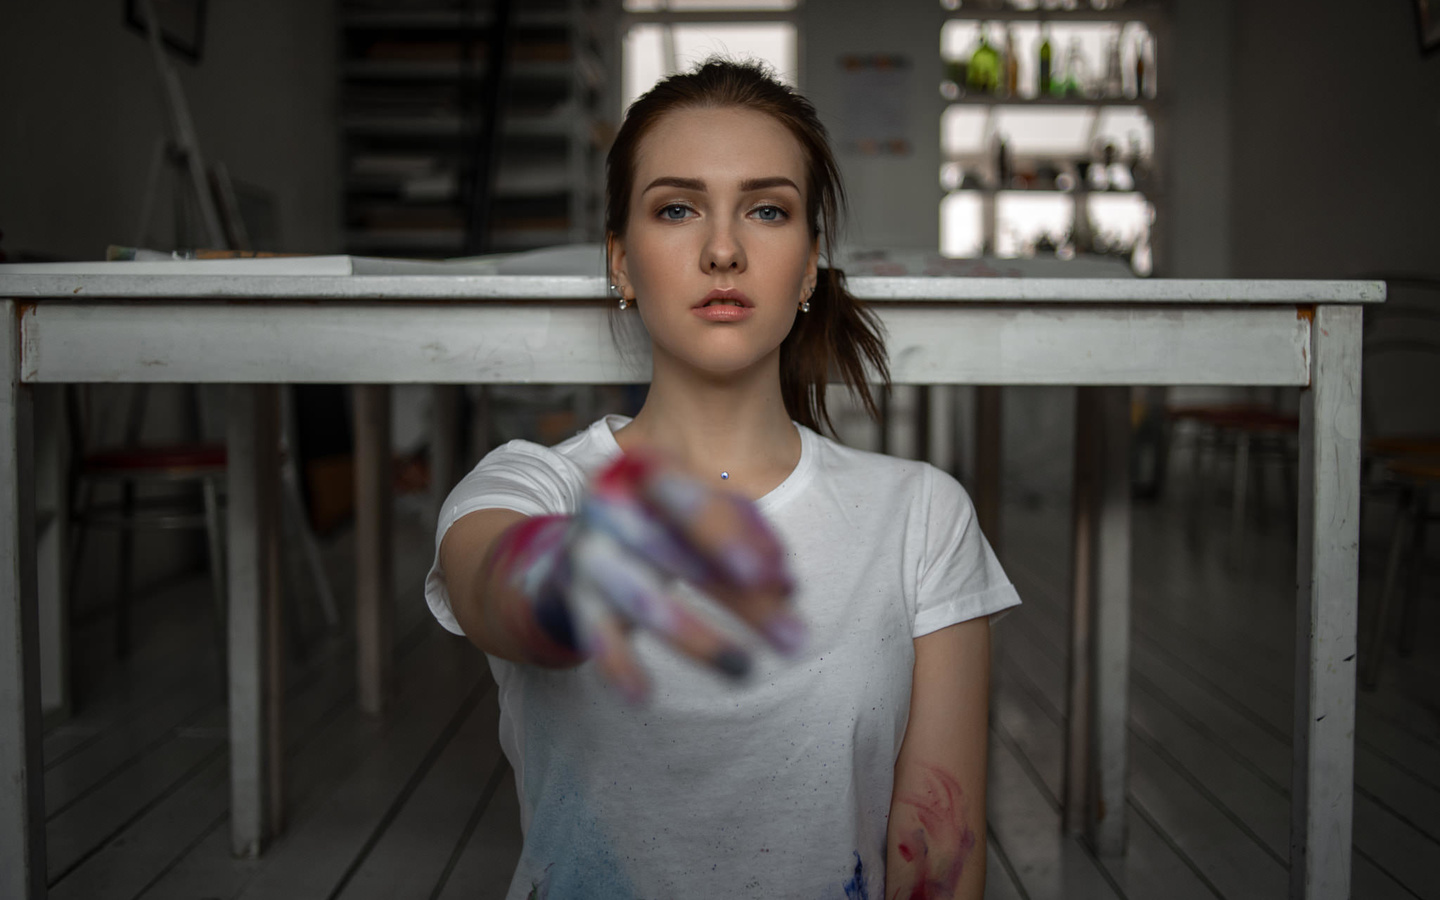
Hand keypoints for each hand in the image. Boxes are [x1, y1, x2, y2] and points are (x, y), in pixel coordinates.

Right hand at [512, 450, 803, 700]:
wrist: (580, 546)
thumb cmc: (663, 525)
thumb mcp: (704, 518)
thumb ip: (750, 540)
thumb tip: (787, 585)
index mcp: (646, 473)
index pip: (690, 502)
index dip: (728, 538)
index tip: (769, 579)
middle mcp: (610, 508)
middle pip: (678, 555)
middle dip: (742, 601)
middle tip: (793, 640)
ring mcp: (589, 553)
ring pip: (642, 599)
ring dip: (697, 640)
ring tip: (744, 670)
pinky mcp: (575, 598)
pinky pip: (596, 636)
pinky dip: (619, 666)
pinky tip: (644, 695)